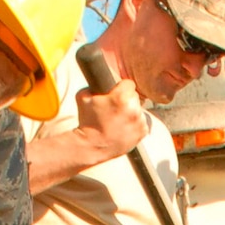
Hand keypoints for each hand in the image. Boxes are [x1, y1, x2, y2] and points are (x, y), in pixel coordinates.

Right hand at [27, 79, 146, 193]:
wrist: (92, 146)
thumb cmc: (86, 121)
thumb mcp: (83, 96)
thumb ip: (93, 85)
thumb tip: (97, 79)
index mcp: (121, 97)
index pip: (128, 83)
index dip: (120, 87)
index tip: (116, 92)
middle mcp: (133, 109)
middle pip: (134, 96)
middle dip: (126, 100)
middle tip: (115, 109)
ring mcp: (139, 122)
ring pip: (138, 109)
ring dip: (131, 112)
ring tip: (118, 120)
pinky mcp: (142, 132)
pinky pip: (141, 122)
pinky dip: (134, 124)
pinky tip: (123, 128)